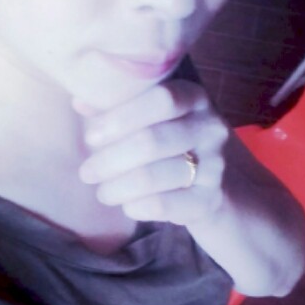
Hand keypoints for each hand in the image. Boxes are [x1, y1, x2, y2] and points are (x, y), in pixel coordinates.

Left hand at [76, 80, 228, 224]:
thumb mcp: (154, 116)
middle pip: (151, 141)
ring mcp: (215, 166)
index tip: (91, 137)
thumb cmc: (174, 141)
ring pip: (153, 176)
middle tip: (86, 173)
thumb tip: (81, 103)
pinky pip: (165, 205)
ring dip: (117, 187)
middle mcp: (211, 128)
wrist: (223, 182)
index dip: (120, 118)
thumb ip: (119, 104)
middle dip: (109, 160)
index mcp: (195, 98)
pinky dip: (137, 206)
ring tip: (102, 192)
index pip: (161, 100)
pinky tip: (127, 205)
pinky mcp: (210, 200)